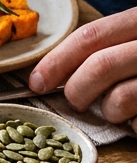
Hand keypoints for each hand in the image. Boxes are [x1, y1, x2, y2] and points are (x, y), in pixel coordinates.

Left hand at [30, 7, 136, 130]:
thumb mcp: (136, 40)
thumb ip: (108, 48)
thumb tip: (51, 74)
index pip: (91, 35)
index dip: (57, 60)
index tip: (35, 82)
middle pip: (101, 65)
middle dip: (77, 90)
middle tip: (76, 101)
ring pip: (121, 98)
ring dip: (109, 111)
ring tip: (118, 110)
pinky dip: (136, 127)